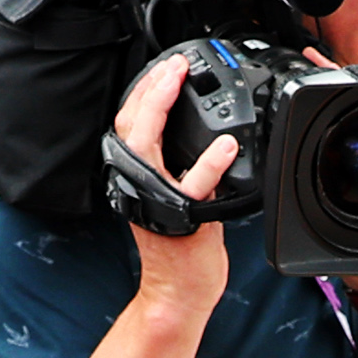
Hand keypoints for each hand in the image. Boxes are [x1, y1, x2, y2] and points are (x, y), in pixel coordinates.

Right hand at [112, 52, 236, 305]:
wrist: (178, 293)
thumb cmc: (179, 248)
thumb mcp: (174, 197)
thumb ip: (178, 166)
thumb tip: (200, 134)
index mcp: (136, 176)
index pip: (130, 122)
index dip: (145, 90)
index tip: (167, 66)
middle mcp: (138, 183)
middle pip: (131, 122)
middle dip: (150, 86)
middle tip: (174, 63)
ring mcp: (156, 199)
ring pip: (147, 143)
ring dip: (163, 107)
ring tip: (183, 81)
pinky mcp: (182, 218)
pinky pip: (193, 185)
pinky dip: (210, 163)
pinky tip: (227, 145)